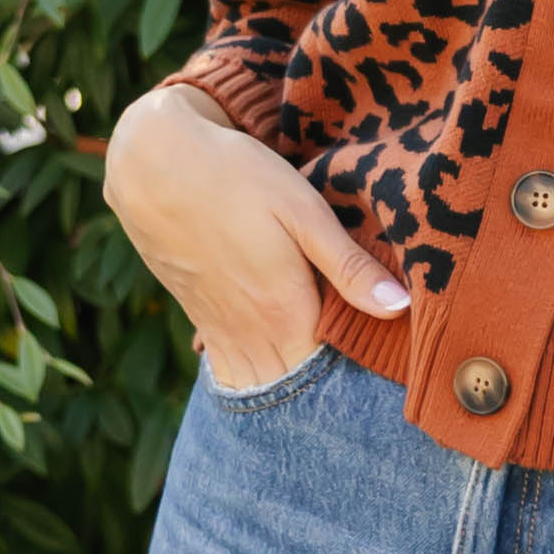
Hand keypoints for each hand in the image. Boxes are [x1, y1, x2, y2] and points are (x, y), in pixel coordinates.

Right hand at [103, 83, 411, 391]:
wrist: (152, 163)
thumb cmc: (236, 177)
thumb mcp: (303, 212)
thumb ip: (348, 267)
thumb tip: (401, 308)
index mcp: (283, 312)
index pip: (328, 375)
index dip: (358, 375)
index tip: (383, 367)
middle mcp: (248, 333)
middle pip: (292, 386)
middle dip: (322, 390)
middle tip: (358, 384)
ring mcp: (219, 329)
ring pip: (257, 382)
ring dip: (286, 382)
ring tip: (318, 372)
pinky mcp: (198, 316)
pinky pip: (229, 365)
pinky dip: (254, 370)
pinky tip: (275, 356)